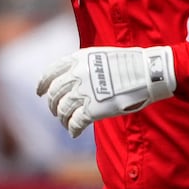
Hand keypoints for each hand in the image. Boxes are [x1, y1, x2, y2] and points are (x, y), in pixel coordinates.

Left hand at [38, 45, 176, 134]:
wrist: (149, 72)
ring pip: (62, 109)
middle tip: (56, 112)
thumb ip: (85, 65)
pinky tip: (74, 133)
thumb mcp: (102, 55)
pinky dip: (72, 129)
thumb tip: (75, 78)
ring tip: (67, 123)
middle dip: (52, 105)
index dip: (42, 84)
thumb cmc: (131, 64)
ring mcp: (84, 92)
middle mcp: (77, 74)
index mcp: (78, 59)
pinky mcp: (93, 109)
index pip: (51, 72)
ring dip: (62, 118)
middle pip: (54, 93)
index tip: (39, 93)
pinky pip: (75, 122)